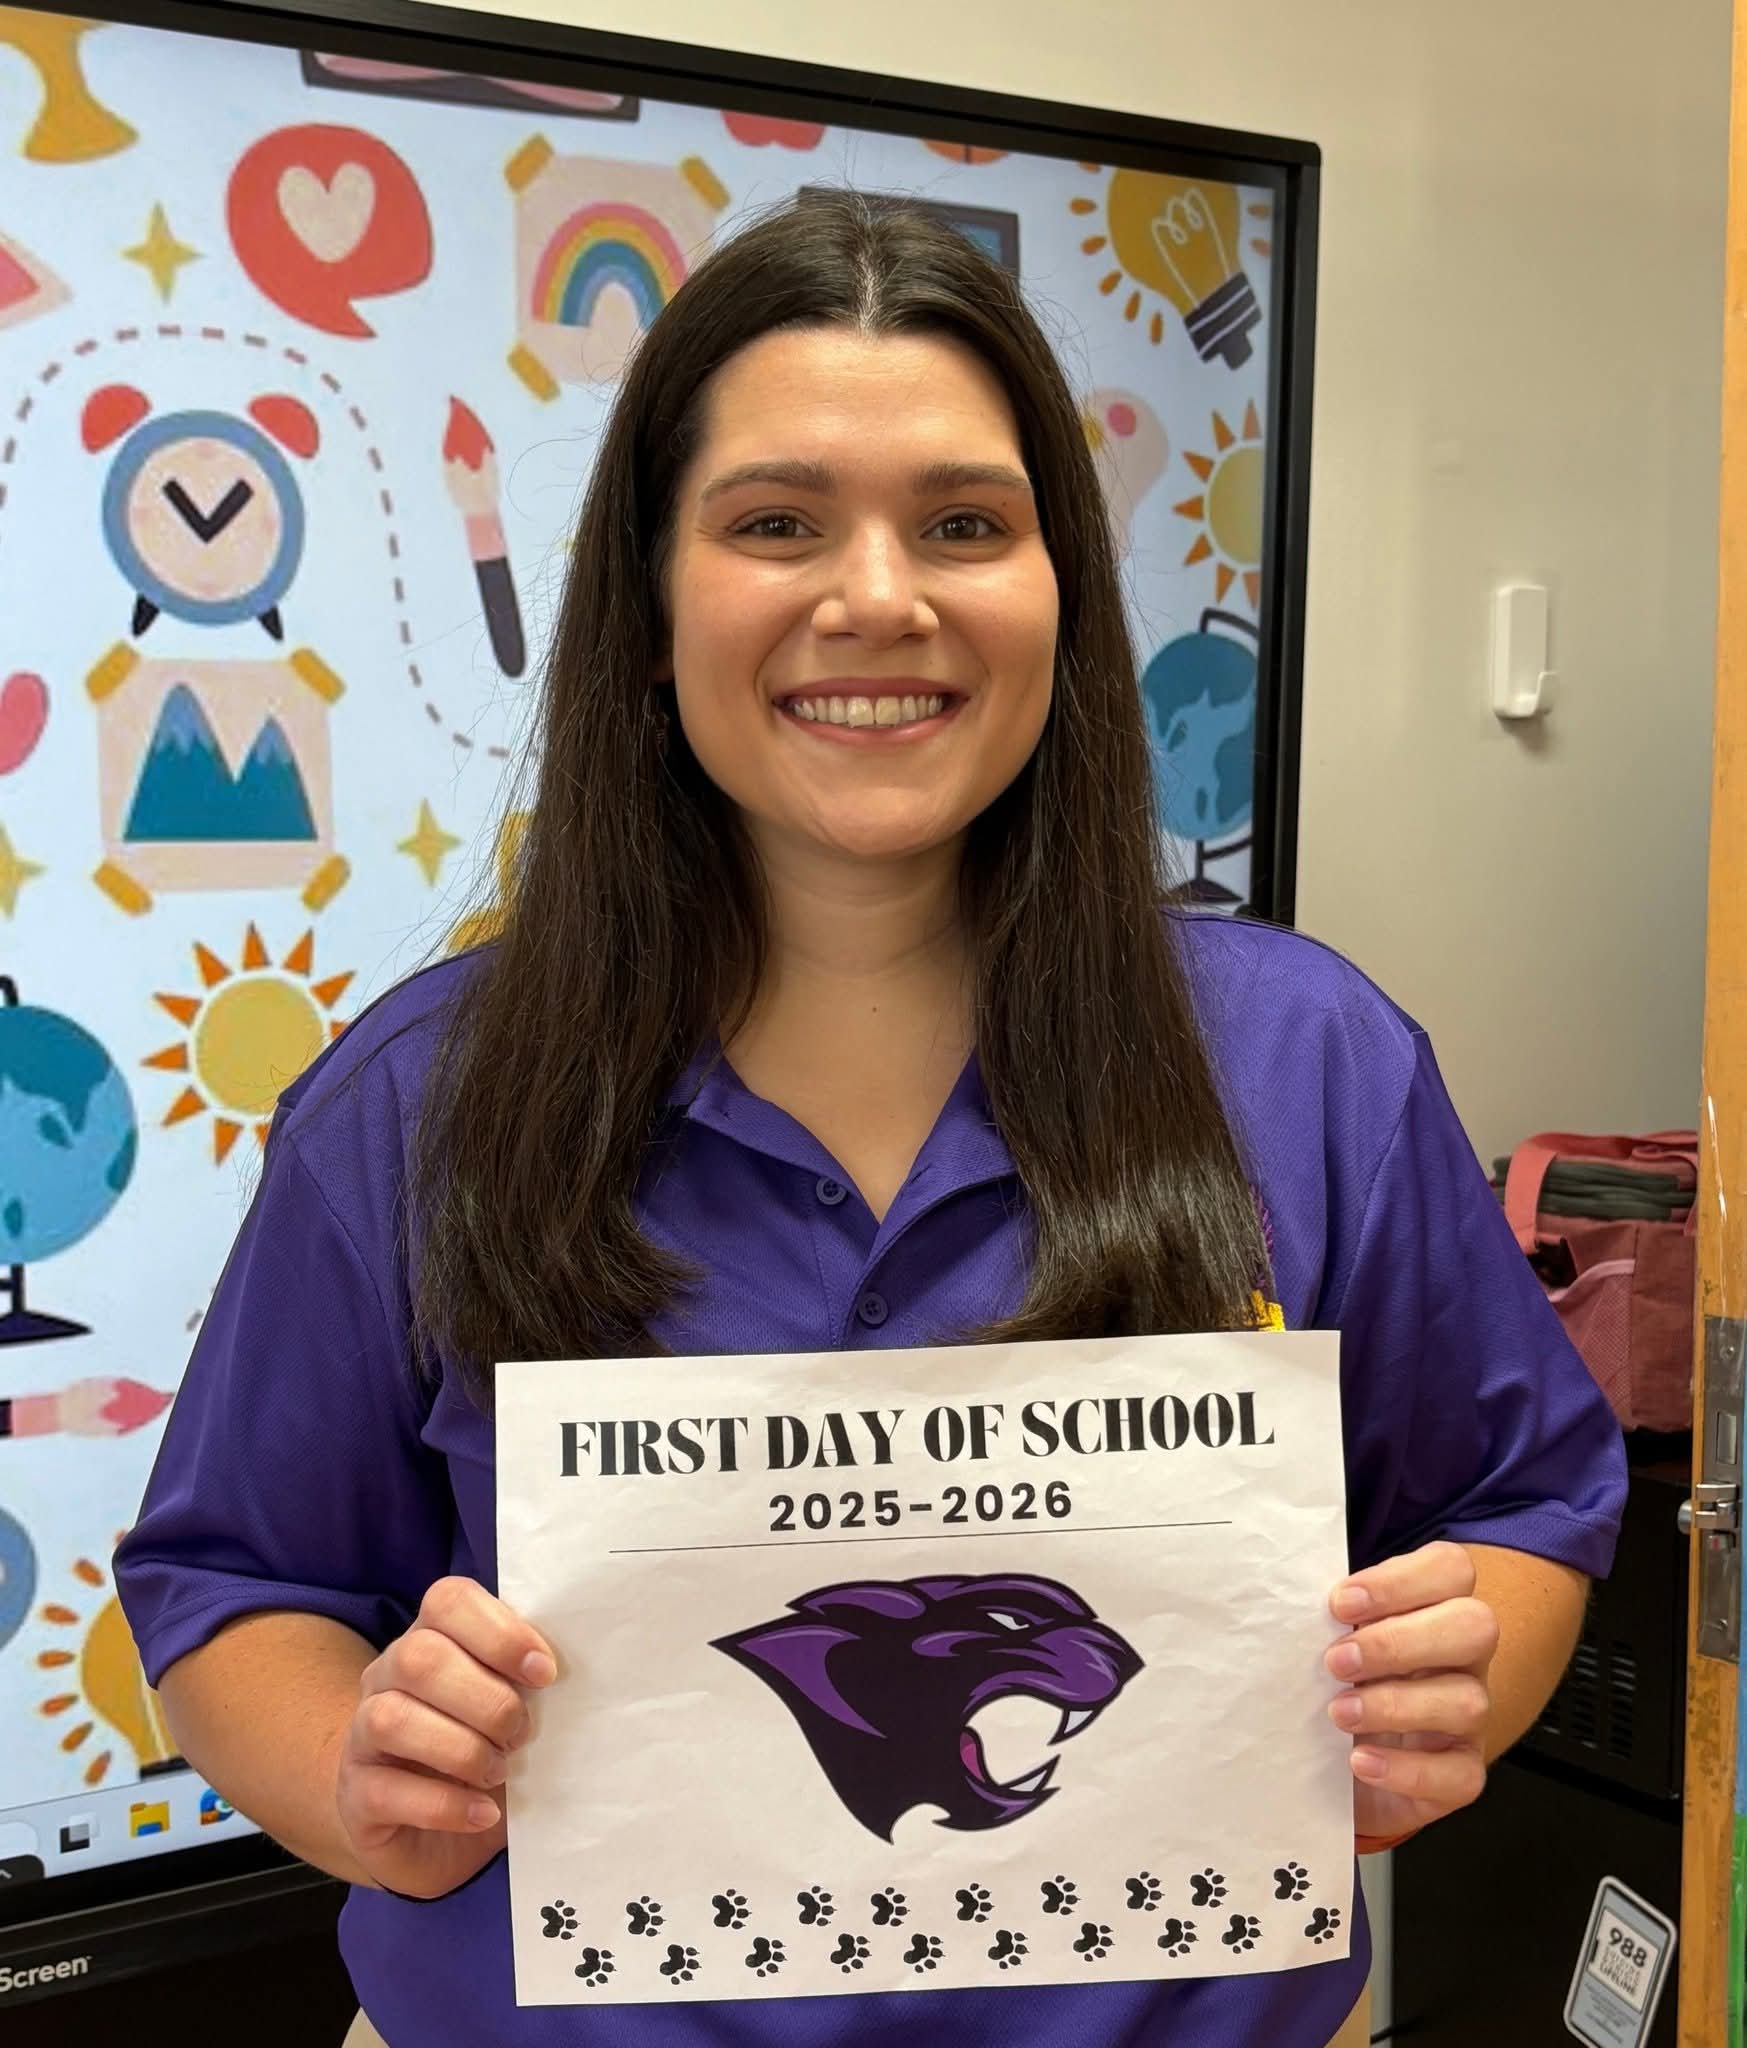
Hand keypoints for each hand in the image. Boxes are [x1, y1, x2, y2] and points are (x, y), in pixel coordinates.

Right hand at [336, 1576, 554, 1899]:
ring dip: (461, 1748)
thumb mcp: (513, 1708)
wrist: (436, 1834)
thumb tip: (581, 1673)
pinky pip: (385, 1790)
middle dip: (486, 1699)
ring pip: (391, 1719)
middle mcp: (387, 1676)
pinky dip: (443, 1804)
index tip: (545, 1673)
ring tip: (499, 1772)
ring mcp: (361, 1736)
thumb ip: (530, 1681)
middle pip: (420, 1658)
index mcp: (430, 1637)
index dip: (500, 1632)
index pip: (448, 1600)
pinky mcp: (355, 1795)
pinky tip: (481, 1812)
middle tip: (522, 1734)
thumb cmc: (486, 1751)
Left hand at [1325, 1540, 1498, 1844]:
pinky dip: (1407, 1770)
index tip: (1340, 1603)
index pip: (1450, 1569)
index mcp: (1435, 1608)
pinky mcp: (1462, 1773)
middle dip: (1399, 1642)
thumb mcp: (1334, 1639)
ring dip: (1396, 1704)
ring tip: (1339, 1712)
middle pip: (1474, 1627)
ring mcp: (1470, 1717)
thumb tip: (1291, 1604)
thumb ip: (1330, 1617)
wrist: (1338, 1763)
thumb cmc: (1338, 1682)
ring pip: (1468, 1701)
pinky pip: (1460, 1774)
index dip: (1400, 1581)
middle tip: (1336, 1661)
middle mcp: (1463, 1658)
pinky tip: (1361, 1760)